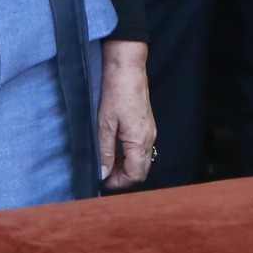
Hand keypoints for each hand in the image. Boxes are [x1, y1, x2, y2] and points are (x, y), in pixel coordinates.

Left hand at [95, 39, 156, 190]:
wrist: (127, 69)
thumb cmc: (115, 94)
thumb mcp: (104, 125)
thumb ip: (105, 152)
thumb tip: (102, 173)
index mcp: (139, 141)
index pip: (135, 174)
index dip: (119, 183)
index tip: (102, 182)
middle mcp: (149, 139)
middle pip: (141, 170)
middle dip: (123, 178)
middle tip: (104, 175)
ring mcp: (150, 132)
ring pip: (141, 160)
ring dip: (125, 167)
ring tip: (106, 163)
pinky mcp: (147, 125)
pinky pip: (141, 149)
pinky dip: (129, 155)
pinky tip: (115, 150)